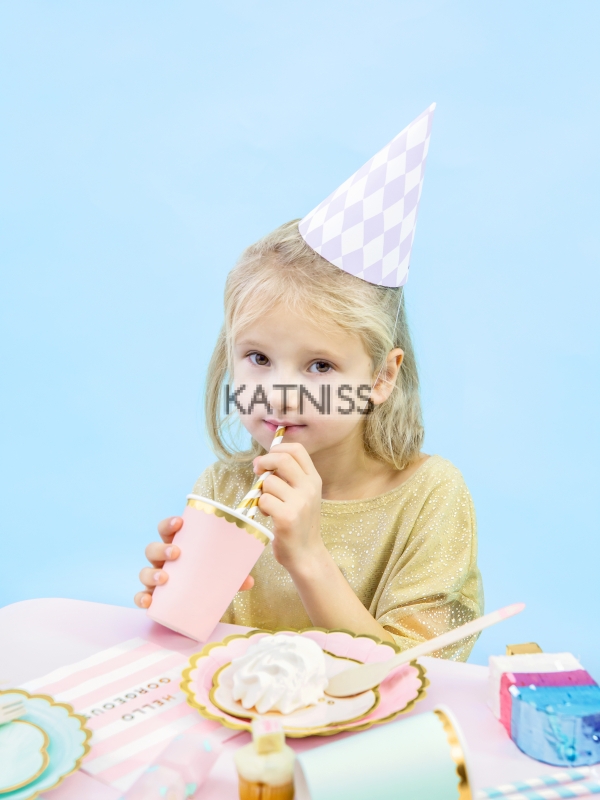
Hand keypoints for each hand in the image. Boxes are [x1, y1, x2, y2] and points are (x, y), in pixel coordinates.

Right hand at [134, 516, 254, 608]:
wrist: (197, 607)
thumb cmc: (206, 580)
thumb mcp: (220, 575)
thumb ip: (234, 576)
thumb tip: (249, 580)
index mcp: (178, 547)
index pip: (167, 530)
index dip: (169, 524)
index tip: (179, 522)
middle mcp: (163, 562)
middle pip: (152, 548)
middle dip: (161, 548)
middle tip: (176, 552)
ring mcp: (156, 579)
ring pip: (144, 571)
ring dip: (151, 573)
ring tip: (164, 578)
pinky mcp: (153, 598)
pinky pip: (141, 596)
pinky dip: (141, 598)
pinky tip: (148, 601)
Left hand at [254, 443, 324, 573]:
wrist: (306, 554)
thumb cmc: (299, 523)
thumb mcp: (303, 495)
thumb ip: (288, 477)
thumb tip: (262, 461)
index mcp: (314, 479)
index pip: (297, 449)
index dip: (278, 448)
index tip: (268, 459)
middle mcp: (309, 488)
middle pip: (282, 459)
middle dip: (264, 462)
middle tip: (258, 471)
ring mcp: (300, 502)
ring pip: (268, 482)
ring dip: (262, 492)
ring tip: (269, 505)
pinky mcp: (287, 517)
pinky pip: (263, 500)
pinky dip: (260, 507)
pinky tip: (268, 515)